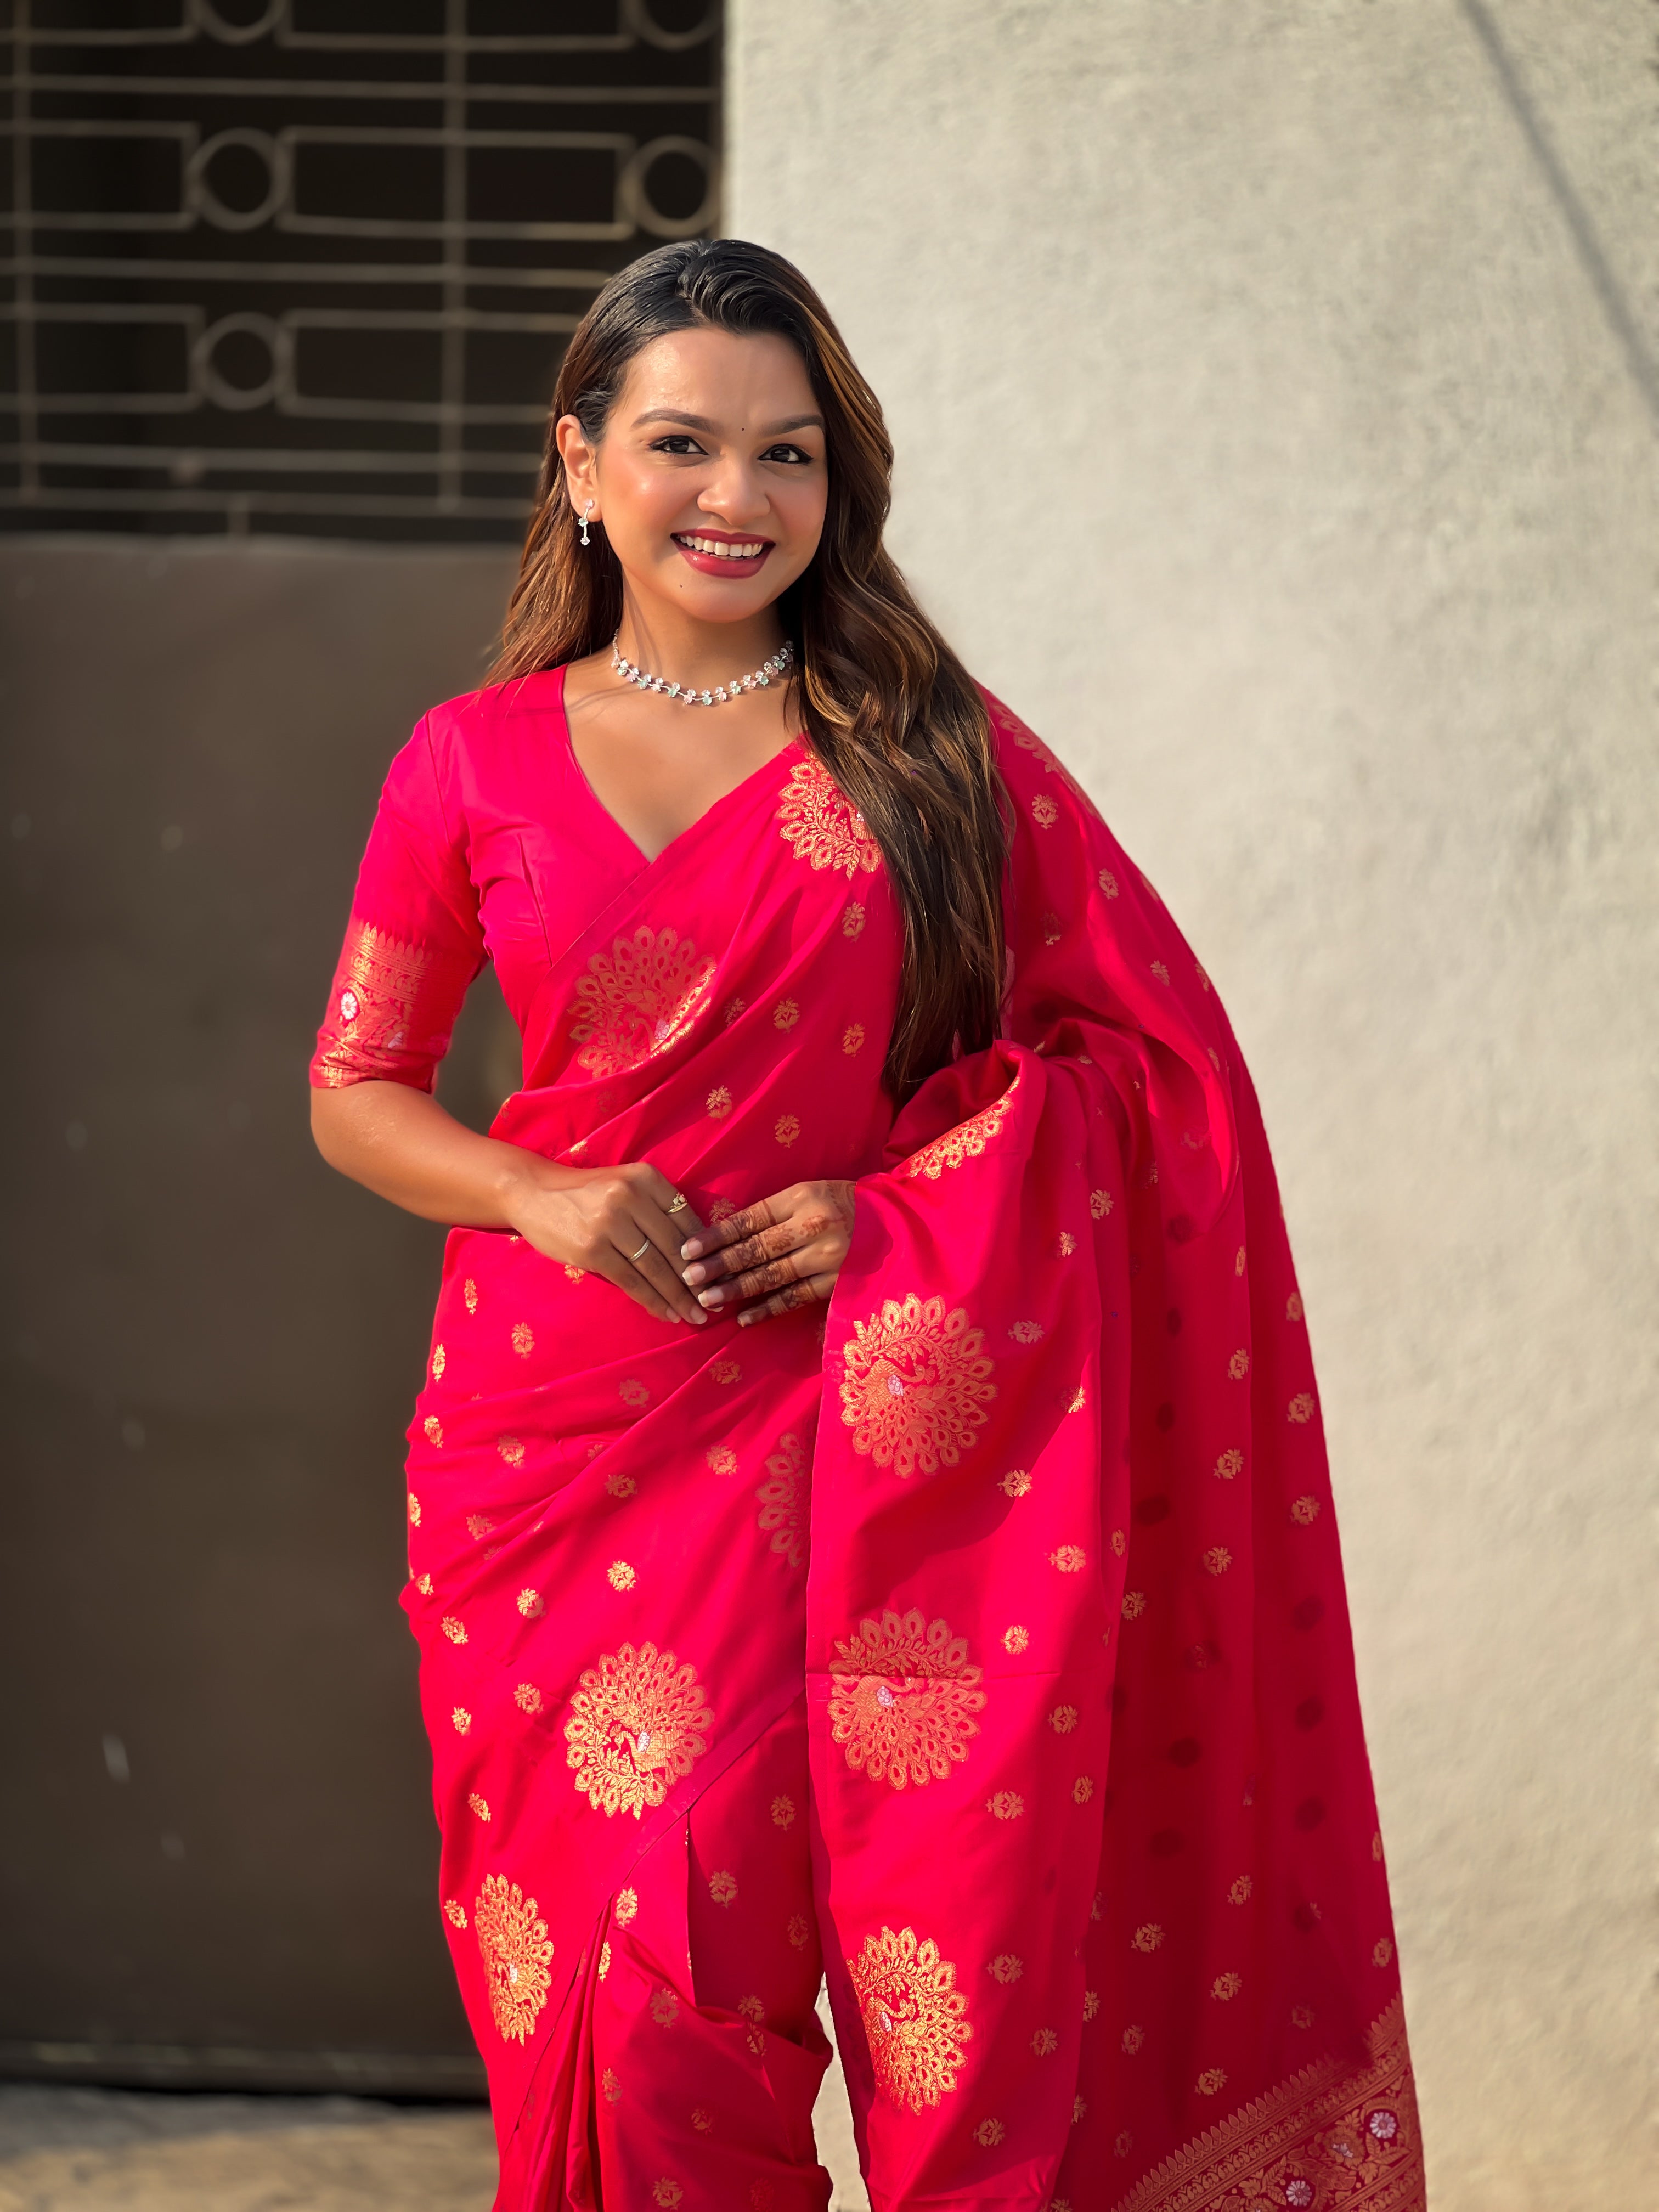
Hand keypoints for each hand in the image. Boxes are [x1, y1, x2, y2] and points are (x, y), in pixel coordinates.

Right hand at [509, 1158, 708, 1325]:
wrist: (533, 1192)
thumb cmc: (586, 1193)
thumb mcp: (625, 1185)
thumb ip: (657, 1209)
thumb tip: (697, 1253)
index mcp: (646, 1178)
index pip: (686, 1219)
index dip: (706, 1251)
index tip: (719, 1275)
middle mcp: (630, 1196)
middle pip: (674, 1246)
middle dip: (697, 1280)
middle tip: (713, 1304)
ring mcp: (610, 1223)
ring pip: (655, 1267)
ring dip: (677, 1296)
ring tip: (694, 1315)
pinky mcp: (591, 1249)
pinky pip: (630, 1281)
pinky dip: (651, 1300)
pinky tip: (665, 1313)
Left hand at [679, 1180, 856, 1326]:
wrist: (898, 1223)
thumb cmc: (843, 1204)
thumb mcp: (809, 1194)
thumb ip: (774, 1213)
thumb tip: (727, 1236)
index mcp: (802, 1197)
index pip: (749, 1219)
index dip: (716, 1236)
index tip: (688, 1249)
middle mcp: (814, 1225)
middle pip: (757, 1248)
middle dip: (720, 1265)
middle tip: (690, 1278)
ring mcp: (827, 1256)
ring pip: (773, 1275)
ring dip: (737, 1289)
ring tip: (709, 1299)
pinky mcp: (837, 1281)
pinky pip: (796, 1297)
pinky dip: (768, 1308)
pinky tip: (745, 1318)